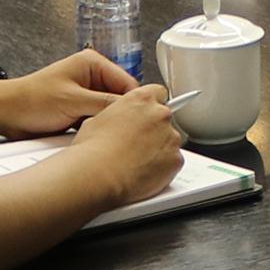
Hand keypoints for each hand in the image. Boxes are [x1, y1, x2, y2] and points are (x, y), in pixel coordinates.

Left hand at [0, 48, 136, 138]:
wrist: (6, 114)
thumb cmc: (32, 100)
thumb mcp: (73, 101)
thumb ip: (105, 104)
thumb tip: (133, 109)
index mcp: (93, 64)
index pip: (128, 83)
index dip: (135, 103)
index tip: (141, 121)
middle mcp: (92, 76)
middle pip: (121, 98)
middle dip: (120, 115)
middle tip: (121, 131)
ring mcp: (86, 94)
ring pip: (111, 112)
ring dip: (107, 124)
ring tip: (105, 134)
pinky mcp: (80, 110)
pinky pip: (98, 120)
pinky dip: (98, 129)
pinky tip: (96, 137)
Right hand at [73, 83, 185, 204]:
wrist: (98, 175)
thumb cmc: (92, 150)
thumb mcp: (96, 120)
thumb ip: (117, 115)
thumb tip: (115, 122)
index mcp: (140, 100)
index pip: (157, 93)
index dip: (150, 106)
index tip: (146, 115)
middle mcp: (159, 115)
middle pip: (164, 119)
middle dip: (154, 130)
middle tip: (137, 145)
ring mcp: (170, 137)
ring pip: (170, 141)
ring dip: (159, 149)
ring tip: (136, 163)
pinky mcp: (176, 160)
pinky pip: (173, 162)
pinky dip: (163, 168)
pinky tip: (144, 173)